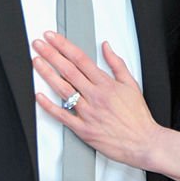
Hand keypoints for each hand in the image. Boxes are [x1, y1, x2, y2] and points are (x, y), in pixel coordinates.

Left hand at [32, 32, 162, 168]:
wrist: (143, 142)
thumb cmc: (137, 117)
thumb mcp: (131, 84)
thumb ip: (117, 64)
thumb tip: (106, 47)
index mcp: (106, 84)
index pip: (81, 59)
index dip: (64, 46)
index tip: (53, 38)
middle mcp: (96, 96)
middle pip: (69, 70)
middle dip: (51, 54)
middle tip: (39, 44)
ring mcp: (88, 113)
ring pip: (63, 89)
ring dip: (47, 74)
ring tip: (36, 62)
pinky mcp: (83, 129)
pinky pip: (62, 115)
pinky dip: (49, 106)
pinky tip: (39, 96)